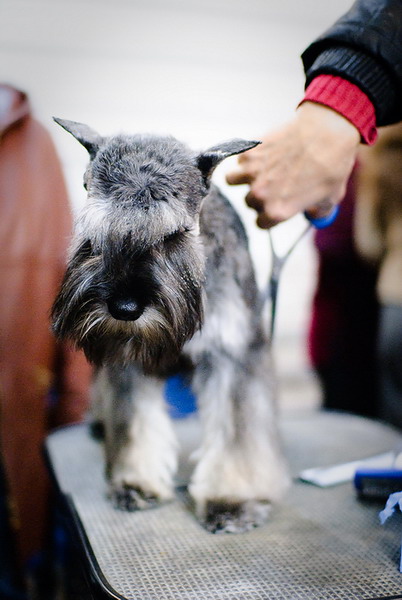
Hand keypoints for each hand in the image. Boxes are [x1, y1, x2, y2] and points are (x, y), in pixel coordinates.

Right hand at [226, 102, 359, 227]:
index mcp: (277, 212)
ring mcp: (251, 173)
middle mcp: (260, 195)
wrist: (326, 132)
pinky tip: (265, 153)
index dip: (271, 216)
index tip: (277, 207)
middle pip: (250, 203)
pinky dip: (248, 157)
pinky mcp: (249, 152)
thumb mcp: (331, 198)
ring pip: (232, 180)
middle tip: (275, 184)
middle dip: (260, 196)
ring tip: (258, 171)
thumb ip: (318, 210)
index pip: (261, 224)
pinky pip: (240, 160)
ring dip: (243, 177)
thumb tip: (313, 213)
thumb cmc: (332, 166)